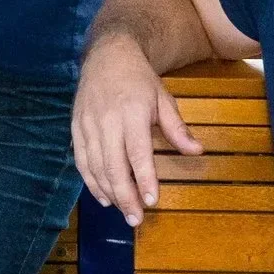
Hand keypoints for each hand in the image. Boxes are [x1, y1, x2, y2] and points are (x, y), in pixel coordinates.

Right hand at [71, 32, 197, 227]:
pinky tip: (103, 197)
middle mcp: (107, 121)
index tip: (151, 201)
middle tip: (136, 219)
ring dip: (109, 193)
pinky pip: (81, 161)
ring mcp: (88, 125)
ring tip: (123, 212)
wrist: (106, 55)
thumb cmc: (139, 78)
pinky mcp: (76, 128)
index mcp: (131, 113)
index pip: (138, 153)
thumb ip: (177, 128)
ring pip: (95, 168)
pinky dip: (91, 182)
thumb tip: (197, 152)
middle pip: (114, 167)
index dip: (144, 179)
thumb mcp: (163, 98)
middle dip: (125, 196)